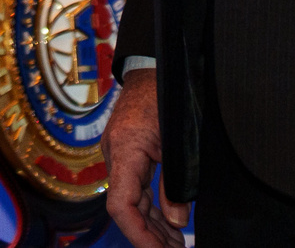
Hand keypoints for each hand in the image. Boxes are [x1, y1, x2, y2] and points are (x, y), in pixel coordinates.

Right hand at [101, 68, 188, 247]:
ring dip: (154, 225)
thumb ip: (176, 183)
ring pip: (132, 200)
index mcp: (125, 151)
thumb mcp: (178, 142)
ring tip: (176, 245)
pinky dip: (153, 207)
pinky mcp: (128, 152)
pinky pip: (136, 187)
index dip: (140, 235)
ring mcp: (120, 154)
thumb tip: (176, 221)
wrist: (154, 65)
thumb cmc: (167, 95)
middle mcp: (116, 155)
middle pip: (127, 208)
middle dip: (150, 236)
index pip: (121, 206)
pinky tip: (170, 223)